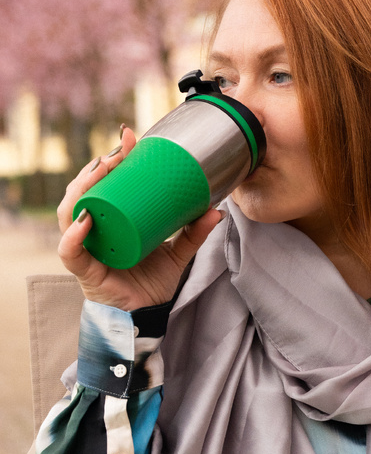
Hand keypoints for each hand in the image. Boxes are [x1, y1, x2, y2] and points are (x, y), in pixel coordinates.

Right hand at [57, 126, 224, 310]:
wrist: (146, 316)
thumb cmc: (152, 282)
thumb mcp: (178, 252)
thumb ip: (194, 233)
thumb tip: (216, 209)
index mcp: (113, 219)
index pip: (106, 182)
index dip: (114, 158)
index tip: (129, 137)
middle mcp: (95, 229)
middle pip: (85, 191)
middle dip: (95, 167)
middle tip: (117, 152)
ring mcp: (86, 248)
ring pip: (70, 212)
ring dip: (81, 189)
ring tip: (100, 172)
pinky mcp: (84, 270)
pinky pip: (71, 251)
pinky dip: (74, 235)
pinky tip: (86, 220)